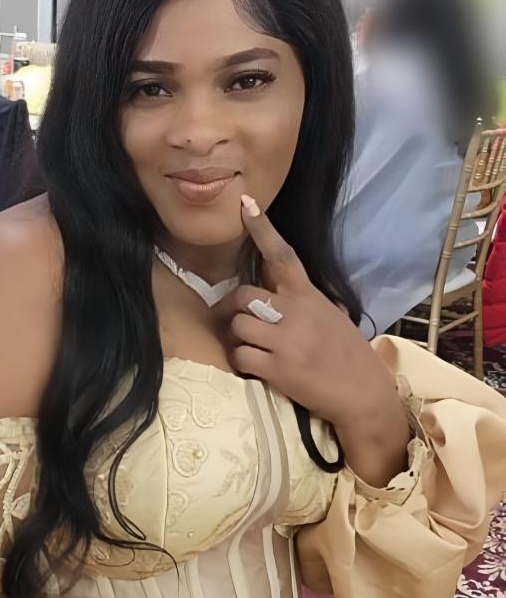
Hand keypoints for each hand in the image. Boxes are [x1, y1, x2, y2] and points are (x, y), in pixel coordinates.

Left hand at [214, 195, 395, 428]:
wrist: (363, 393)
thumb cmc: (346, 353)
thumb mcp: (330, 314)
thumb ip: (302, 299)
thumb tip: (274, 281)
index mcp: (309, 297)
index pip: (282, 255)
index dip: (262, 229)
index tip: (245, 204)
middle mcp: (296, 314)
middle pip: (243, 295)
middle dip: (234, 308)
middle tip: (238, 321)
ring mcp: (286, 341)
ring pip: (237, 326)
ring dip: (237, 338)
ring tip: (252, 347)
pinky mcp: (278, 369)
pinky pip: (240, 357)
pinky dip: (242, 362)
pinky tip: (255, 366)